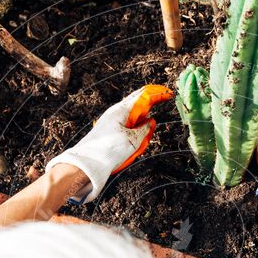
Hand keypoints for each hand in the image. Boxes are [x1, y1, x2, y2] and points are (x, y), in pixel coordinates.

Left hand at [46, 86, 171, 202]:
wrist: (87, 163)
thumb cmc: (107, 151)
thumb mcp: (132, 140)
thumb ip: (145, 129)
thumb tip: (151, 121)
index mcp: (122, 110)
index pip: (143, 96)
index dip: (157, 94)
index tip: (170, 94)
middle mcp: (116, 112)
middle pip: (138, 102)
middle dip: (150, 104)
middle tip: (162, 104)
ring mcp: (112, 120)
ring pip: (134, 116)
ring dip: (142, 121)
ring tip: (139, 138)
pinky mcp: (110, 130)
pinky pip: (127, 126)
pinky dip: (135, 130)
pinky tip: (134, 140)